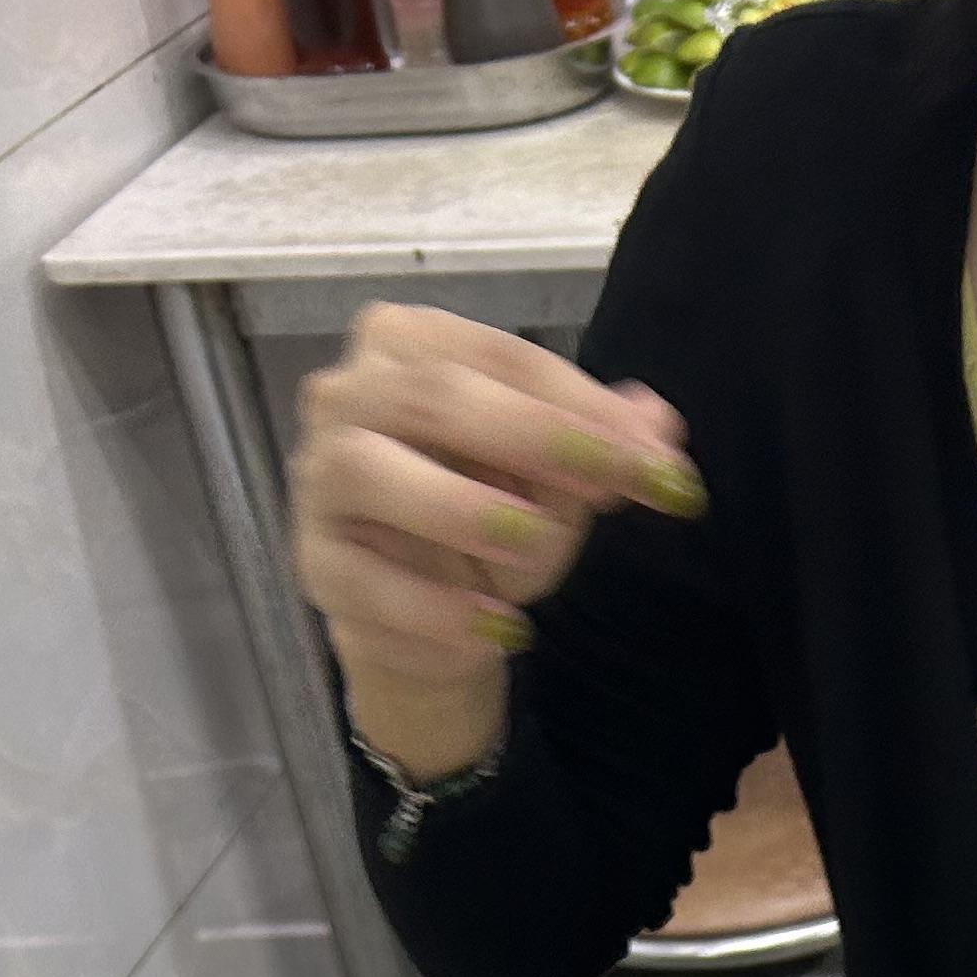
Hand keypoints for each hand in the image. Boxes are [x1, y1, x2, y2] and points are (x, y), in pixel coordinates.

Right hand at [291, 302, 706, 779]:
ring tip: (534, 545)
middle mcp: (348, 394)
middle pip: (433, 397)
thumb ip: (602, 447)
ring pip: (368, 469)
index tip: (660, 461)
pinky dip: (433, 609)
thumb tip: (661, 423)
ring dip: (459, 507)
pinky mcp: (315, 564)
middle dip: (531, 437)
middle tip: (607, 483)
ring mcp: (320, 478)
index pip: (500, 358)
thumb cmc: (486, 515)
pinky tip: (500, 631)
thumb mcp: (556, 481)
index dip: (583, 405)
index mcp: (409, 345)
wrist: (428, 613)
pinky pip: (363, 580)